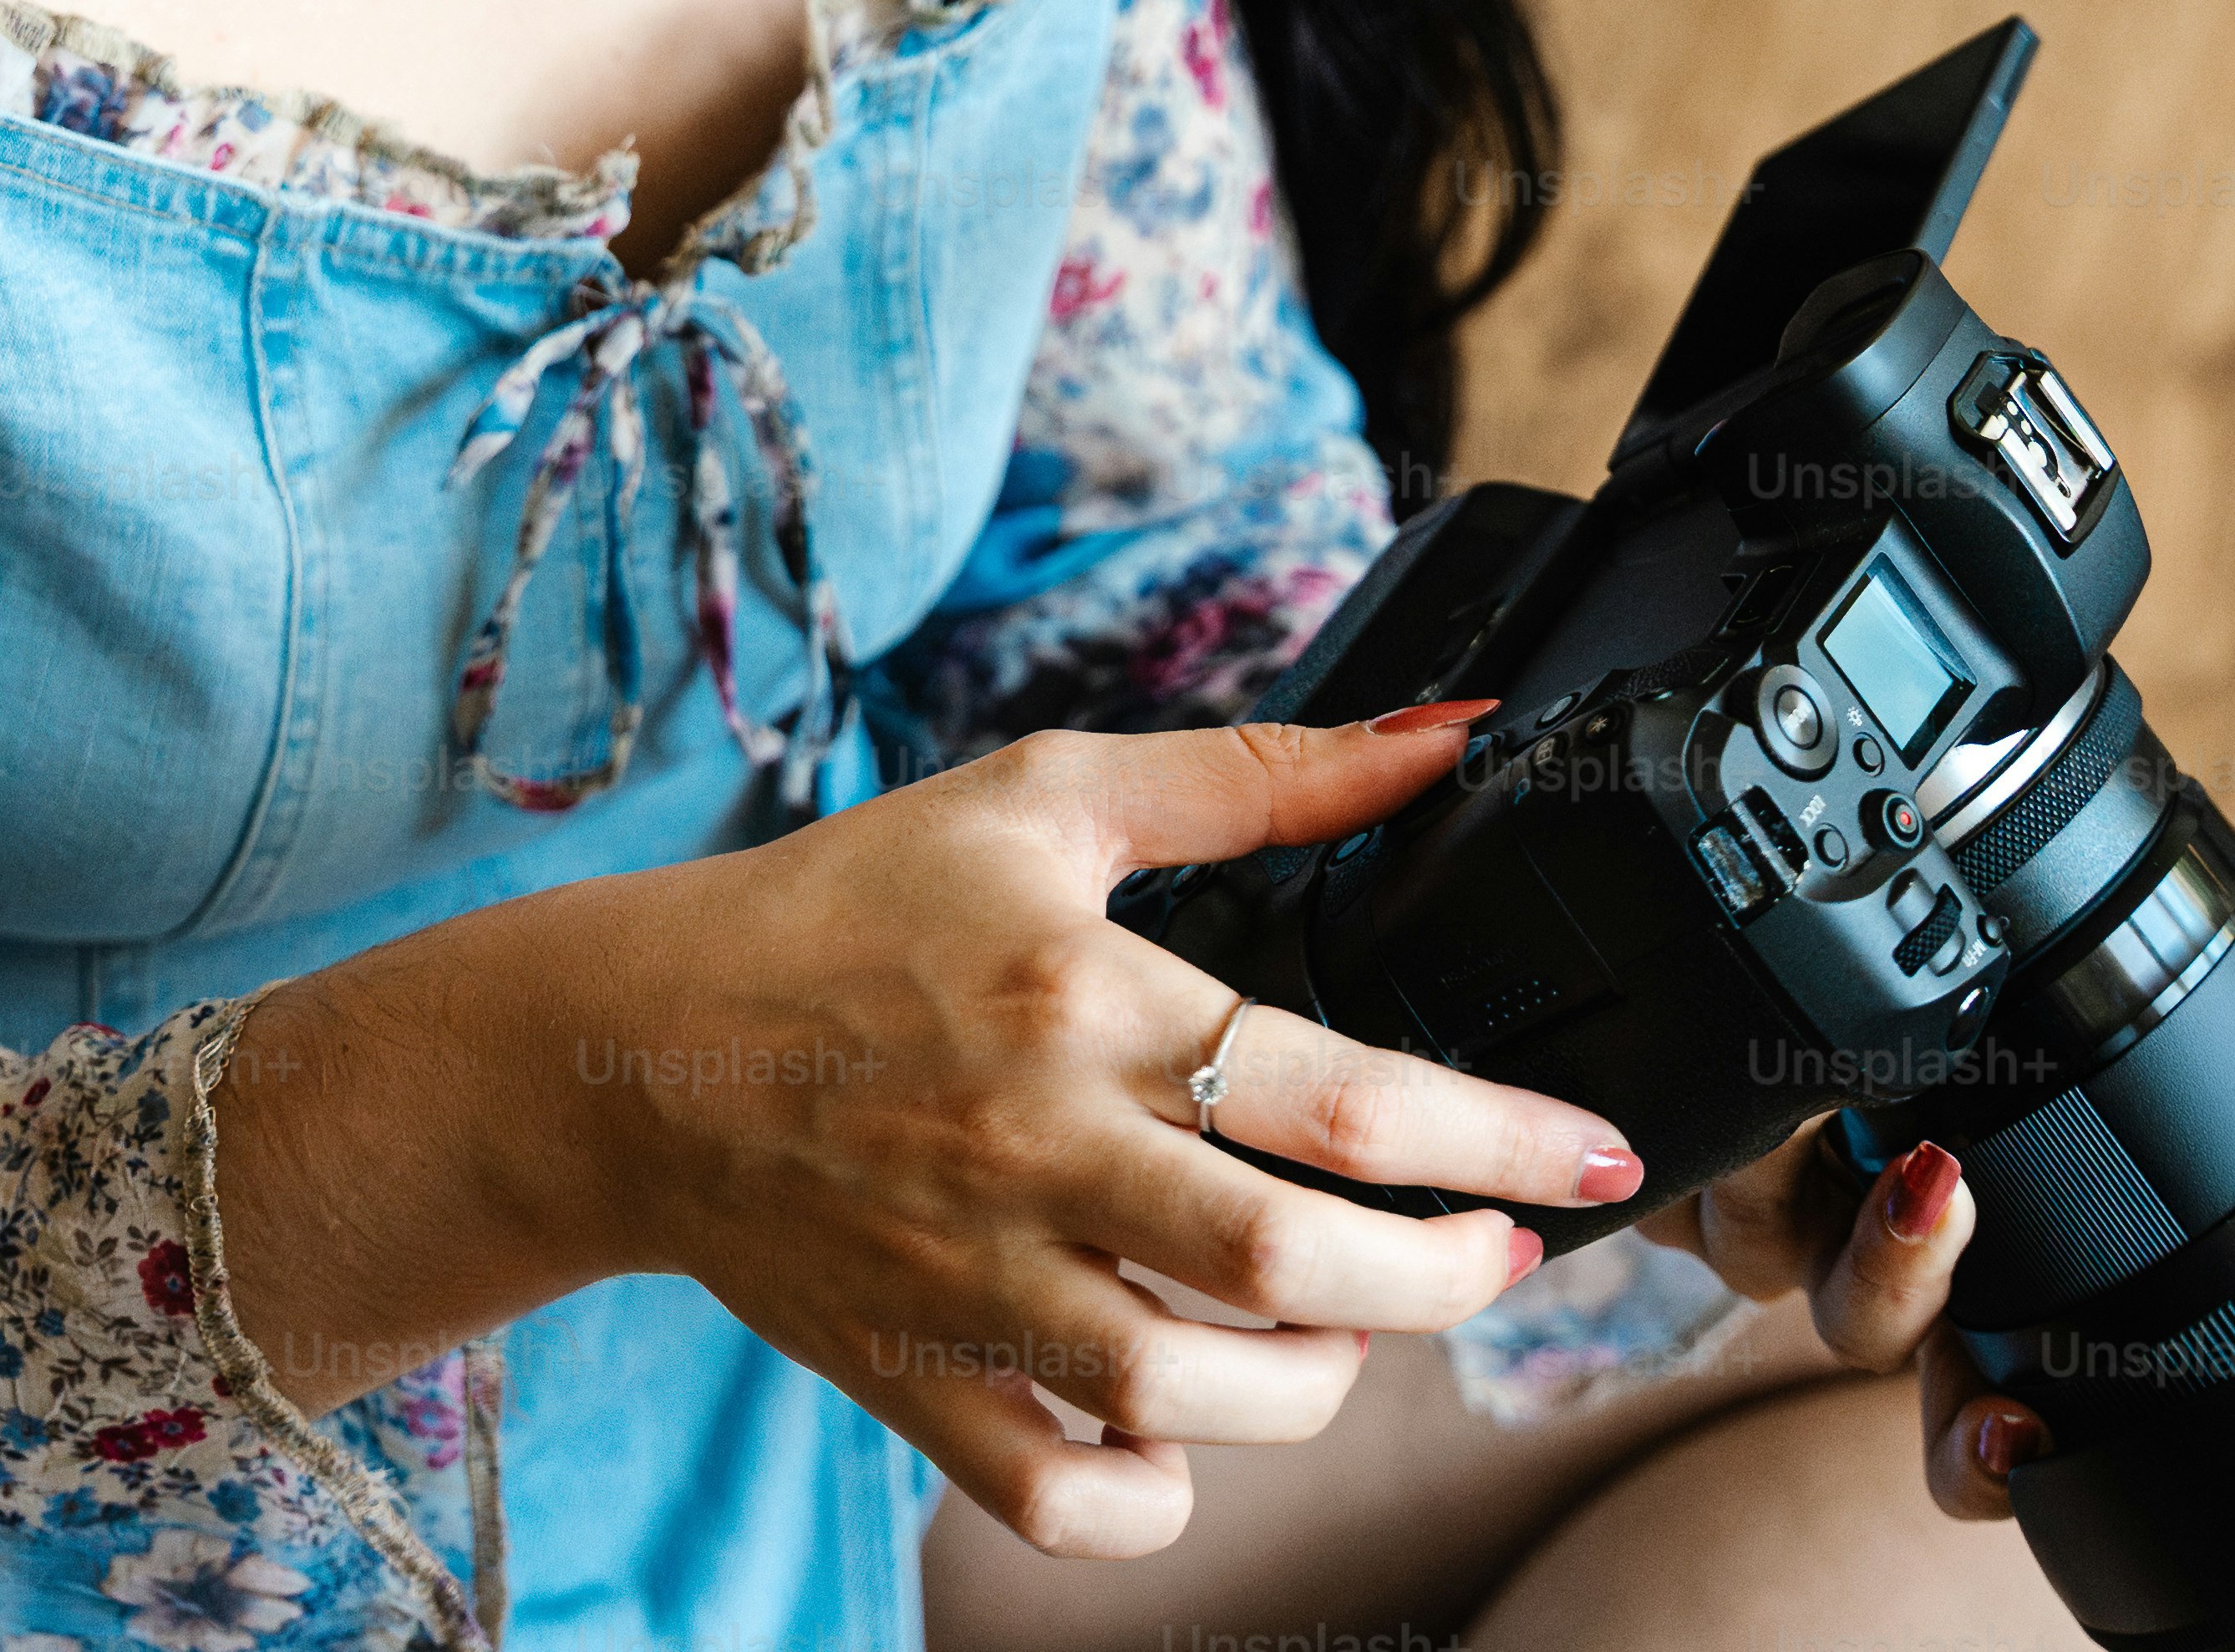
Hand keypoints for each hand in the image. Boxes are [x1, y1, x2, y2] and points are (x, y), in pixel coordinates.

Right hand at [246, 706, 1646, 1562]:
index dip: (1502, 1138)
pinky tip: (1194, 1427)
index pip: (1340, 1097)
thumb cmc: (851, 908)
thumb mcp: (1051, 796)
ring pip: (1194, 1396)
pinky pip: (1062, 1496)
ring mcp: (973, 1284)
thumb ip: (1264, 776)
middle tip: (1503, 1253)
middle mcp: (1038, 1151)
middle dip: (1447, 1279)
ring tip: (1355, 1319)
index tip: (1596, 1155)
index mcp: (1084, 1001)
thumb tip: (1448, 738)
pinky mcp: (917, 1380)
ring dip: (1321, 1381)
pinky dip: (1157, 1495)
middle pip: (1293, 1267)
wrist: (637, 1049)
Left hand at [1642, 903, 2234, 1517]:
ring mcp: (1772, 1193)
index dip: (1993, 1452)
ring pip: (1770, 1260)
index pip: (1983, 1411)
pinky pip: (1675, 1170)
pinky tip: (1748, 1087)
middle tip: (1948, 1206)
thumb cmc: (2007, 959)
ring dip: (1814, 1201)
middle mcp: (1875, 1248)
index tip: (2017, 1436)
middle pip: (1876, 1340)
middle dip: (1907, 1300)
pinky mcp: (1681, 1127)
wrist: (1831, 883)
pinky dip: (1705, 1139)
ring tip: (1870, 1123)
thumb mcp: (2140, 959)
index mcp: (1984, 1261)